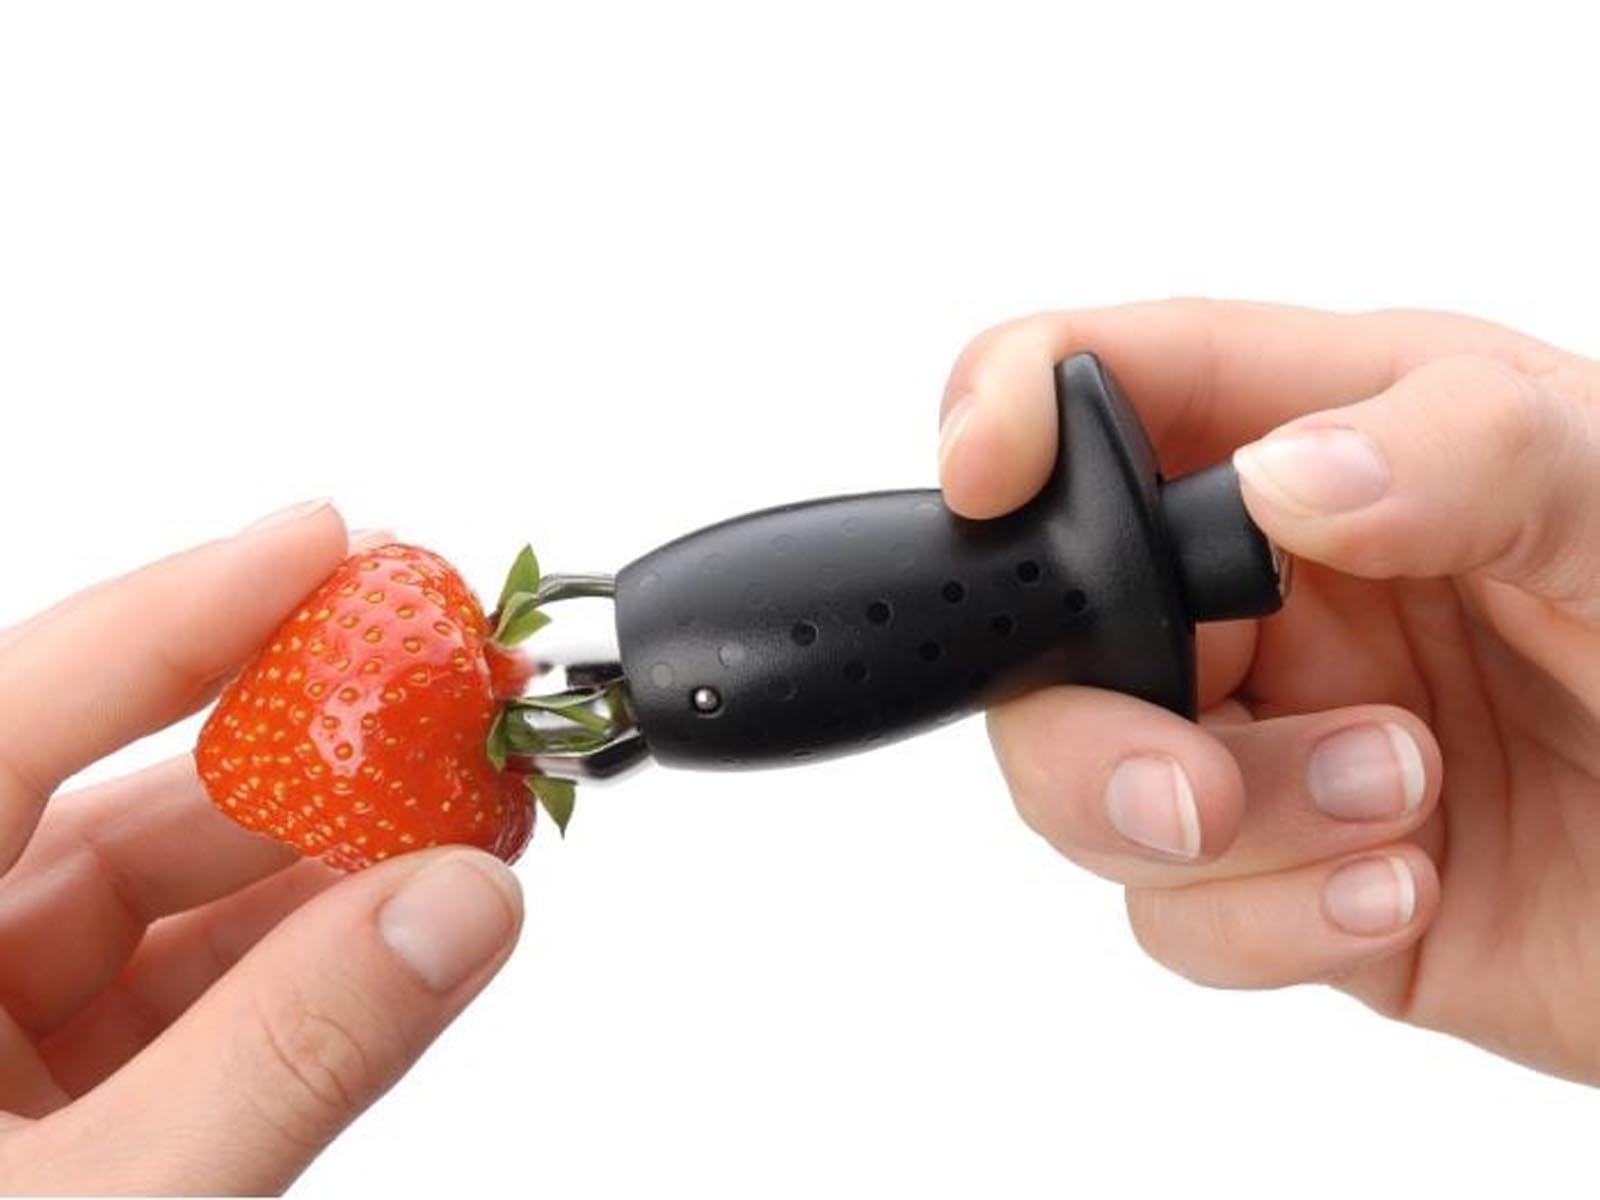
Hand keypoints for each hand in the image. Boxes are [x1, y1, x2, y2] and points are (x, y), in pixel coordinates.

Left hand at [0, 502, 523, 1192]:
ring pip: (181, 904)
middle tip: (452, 699)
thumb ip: (291, 1052)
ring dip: (337, 862)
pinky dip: (311, 961)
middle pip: (130, 802)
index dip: (184, 611)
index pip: (18, 710)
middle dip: (314, 751)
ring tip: (470, 823)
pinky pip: (195, 993)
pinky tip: (409, 928)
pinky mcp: (53, 1108)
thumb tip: (461, 908)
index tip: (325, 542)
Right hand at [942, 300, 1599, 1082]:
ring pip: (1088, 786)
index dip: (1009, 407)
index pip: (1108, 383)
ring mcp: (1272, 738)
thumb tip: (1279, 478)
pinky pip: (1177, 914)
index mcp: (1331, 440)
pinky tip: (1397, 892)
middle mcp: (1274, 593)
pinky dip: (1262, 923)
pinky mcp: (1292, 878)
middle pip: (1050, 632)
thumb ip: (1467, 453)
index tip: (982, 475)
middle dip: (1087, 725)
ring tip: (1388, 811)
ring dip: (1213, 829)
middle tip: (1191, 779)